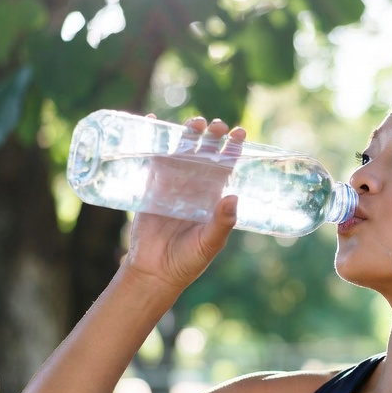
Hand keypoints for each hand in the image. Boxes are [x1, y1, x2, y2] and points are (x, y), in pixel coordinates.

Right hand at [123, 116, 244, 292]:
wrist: (155, 271)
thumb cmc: (188, 260)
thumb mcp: (210, 242)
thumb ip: (222, 223)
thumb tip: (233, 197)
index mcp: (214, 195)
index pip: (227, 165)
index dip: (234, 148)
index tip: (240, 132)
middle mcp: (195, 186)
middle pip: (205, 152)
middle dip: (211, 136)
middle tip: (216, 126)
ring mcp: (172, 184)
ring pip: (181, 151)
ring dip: (186, 133)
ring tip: (194, 122)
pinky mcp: (151, 186)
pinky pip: (152, 159)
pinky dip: (151, 139)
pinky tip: (150, 121)